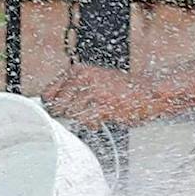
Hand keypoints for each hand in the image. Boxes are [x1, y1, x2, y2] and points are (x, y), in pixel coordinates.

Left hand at [41, 63, 170, 128]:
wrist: (146, 92)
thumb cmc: (118, 90)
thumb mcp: (91, 82)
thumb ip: (70, 91)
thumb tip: (47, 106)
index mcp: (77, 71)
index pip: (48, 94)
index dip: (53, 107)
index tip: (60, 112)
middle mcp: (82, 77)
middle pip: (58, 107)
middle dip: (68, 116)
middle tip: (85, 113)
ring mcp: (92, 90)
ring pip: (71, 115)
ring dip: (83, 120)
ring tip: (97, 113)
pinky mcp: (103, 104)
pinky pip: (86, 121)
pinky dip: (93, 124)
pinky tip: (104, 117)